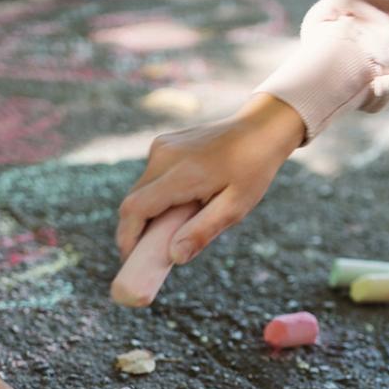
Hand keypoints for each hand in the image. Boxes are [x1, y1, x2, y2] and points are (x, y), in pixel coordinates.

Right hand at [116, 93, 304, 265]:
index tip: (131, 260)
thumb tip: (174, 257)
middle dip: (135, 231)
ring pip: (140, 191)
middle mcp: (163, 155)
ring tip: (169, 232)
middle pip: (133, 201)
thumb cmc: (252, 170)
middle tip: (149, 256)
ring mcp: (161, 147)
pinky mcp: (163, 145)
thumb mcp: (235, 207)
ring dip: (147, 215)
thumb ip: (202, 231)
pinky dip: (155, 199)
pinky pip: (150, 179)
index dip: (128, 237)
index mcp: (181, 173)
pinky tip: (178, 208)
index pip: (136, 208)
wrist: (260, 128)